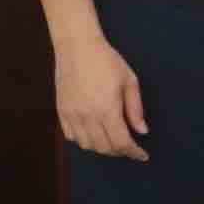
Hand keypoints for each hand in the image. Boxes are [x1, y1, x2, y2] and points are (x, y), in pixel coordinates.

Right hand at [56, 33, 148, 159]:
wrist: (77, 48)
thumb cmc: (107, 61)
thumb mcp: (129, 82)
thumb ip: (135, 109)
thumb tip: (141, 131)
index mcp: (107, 109)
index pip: (121, 142)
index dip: (133, 152)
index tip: (142, 156)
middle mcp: (87, 116)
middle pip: (104, 147)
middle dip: (120, 151)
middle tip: (130, 147)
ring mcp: (71, 115)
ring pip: (86, 145)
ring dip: (102, 147)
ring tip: (114, 140)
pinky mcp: (61, 112)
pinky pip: (71, 136)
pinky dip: (84, 141)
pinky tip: (94, 133)